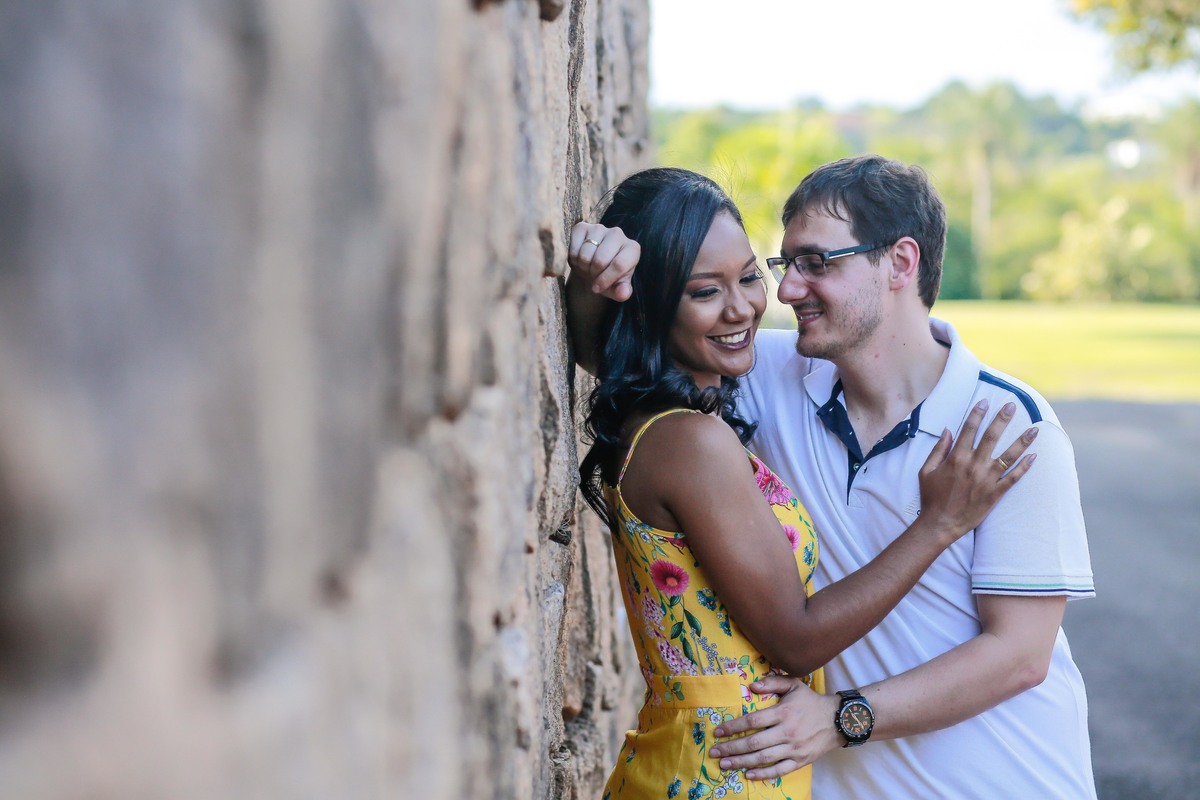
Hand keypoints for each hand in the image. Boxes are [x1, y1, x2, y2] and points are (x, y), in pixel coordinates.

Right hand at [567, 221, 638, 300]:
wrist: (591, 267)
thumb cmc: (607, 278)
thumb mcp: (616, 288)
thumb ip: (622, 292)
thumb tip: (623, 293)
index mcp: (632, 248)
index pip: (619, 265)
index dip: (605, 280)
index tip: (598, 288)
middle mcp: (618, 234)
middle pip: (600, 260)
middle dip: (593, 273)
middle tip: (593, 274)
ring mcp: (599, 228)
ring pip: (585, 255)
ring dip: (582, 266)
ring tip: (587, 267)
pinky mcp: (582, 226)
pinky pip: (573, 248)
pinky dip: (573, 258)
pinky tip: (579, 258)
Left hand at [708, 676, 840, 779]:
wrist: (838, 720)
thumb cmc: (811, 702)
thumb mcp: (794, 684)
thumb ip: (773, 682)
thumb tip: (752, 685)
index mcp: (783, 713)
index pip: (753, 721)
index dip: (734, 726)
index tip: (719, 731)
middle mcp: (787, 732)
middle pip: (754, 743)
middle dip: (732, 748)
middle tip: (715, 752)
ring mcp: (794, 749)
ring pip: (763, 758)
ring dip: (742, 762)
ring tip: (725, 764)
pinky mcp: (800, 761)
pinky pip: (779, 770)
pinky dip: (763, 774)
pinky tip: (748, 775)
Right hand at [917, 399, 1037, 543]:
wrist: (940, 524)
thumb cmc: (931, 497)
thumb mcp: (926, 471)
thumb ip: (938, 449)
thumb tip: (948, 430)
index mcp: (956, 458)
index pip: (969, 430)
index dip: (977, 414)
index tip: (985, 401)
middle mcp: (974, 465)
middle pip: (992, 437)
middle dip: (1002, 419)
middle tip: (1012, 406)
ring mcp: (987, 479)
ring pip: (1009, 456)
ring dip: (1022, 441)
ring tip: (1035, 429)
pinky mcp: (995, 493)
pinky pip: (1013, 478)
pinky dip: (1025, 468)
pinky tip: (1034, 457)